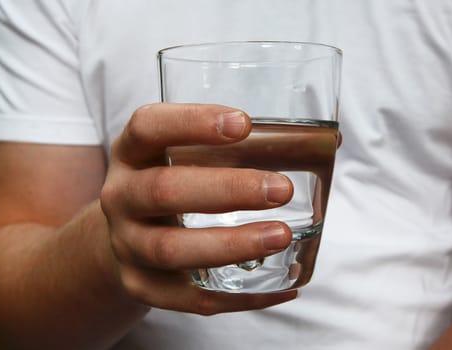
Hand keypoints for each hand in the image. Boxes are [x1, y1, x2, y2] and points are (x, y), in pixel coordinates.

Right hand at [100, 103, 297, 314]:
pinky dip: (239, 296)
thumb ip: (244, 145)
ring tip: (282, 236)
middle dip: (227, 190)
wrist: (127, 233)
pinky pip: (189, 298)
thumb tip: (329, 144)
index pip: (149, 126)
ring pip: (172, 249)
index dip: (192, 122)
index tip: (244, 124)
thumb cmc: (173, 182)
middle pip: (163, 191)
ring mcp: (127, 245)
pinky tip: (282, 286)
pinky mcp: (142, 286)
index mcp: (133, 152)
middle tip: (281, 188)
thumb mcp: (186, 155)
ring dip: (232, 244)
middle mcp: (121, 196)